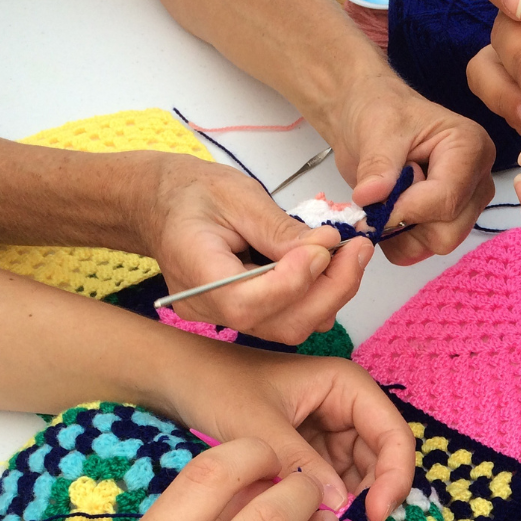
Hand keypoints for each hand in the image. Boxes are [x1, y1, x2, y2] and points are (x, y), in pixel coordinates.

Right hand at [146, 153, 371, 343]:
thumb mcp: (237, 195)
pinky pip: (290, 319)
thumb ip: (281, 228)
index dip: (295, 280)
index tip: (327, 246)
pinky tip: (332, 267)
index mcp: (196, 274)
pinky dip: (319, 297)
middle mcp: (211, 310)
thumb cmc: (192, 193)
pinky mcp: (247, 318)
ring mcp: (227, 320)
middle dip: (331, 290)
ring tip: (351, 256)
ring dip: (331, 294)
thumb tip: (329, 246)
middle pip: (282, 323)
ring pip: (292, 326)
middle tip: (358, 251)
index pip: (250, 300)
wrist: (161, 205)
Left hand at [158, 341, 415, 520]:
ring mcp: (330, 432)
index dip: (395, 475)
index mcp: (346, 386)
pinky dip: (328, 504)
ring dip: (350, 503)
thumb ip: (299, 463)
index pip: (393, 434)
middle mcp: (347, 408)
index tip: (376, 513)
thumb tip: (339, 507)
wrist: (175, 379)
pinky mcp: (312, 453)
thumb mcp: (256, 426)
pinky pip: (333, 483)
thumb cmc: (215, 386)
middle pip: (382, 459)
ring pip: (359, 477)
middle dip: (372, 494)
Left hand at [323, 75, 495, 264]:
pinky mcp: (447, 225)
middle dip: (408, 220)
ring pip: (436, 244)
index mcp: (471, 149)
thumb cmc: (379, 113)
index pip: (448, 199)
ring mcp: (466, 207)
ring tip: (388, 196)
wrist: (368, 118)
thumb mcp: (375, 129)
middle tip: (382, 193)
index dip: (407, 209)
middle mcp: (477, 183)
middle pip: (449, 231)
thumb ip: (377, 165)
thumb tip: (369, 197)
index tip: (371, 202)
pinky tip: (390, 211)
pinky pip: (422, 251)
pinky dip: (398, 239)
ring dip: (401, 230)